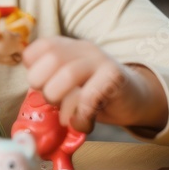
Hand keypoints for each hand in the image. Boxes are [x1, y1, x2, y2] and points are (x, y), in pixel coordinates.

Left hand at [22, 37, 168, 133]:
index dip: (33, 68)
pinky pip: (89, 97)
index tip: (39, 86)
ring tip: (67, 116)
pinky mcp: (115, 78)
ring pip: (69, 75)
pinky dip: (80, 116)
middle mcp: (84, 48)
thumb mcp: (70, 85)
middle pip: (51, 59)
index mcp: (69, 47)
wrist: (137, 99)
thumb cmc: (96, 95)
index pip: (40, 47)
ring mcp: (101, 60)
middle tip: (53, 103)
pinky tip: (83, 122)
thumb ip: (51, 83)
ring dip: (61, 102)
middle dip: (44, 87)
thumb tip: (31, 97)